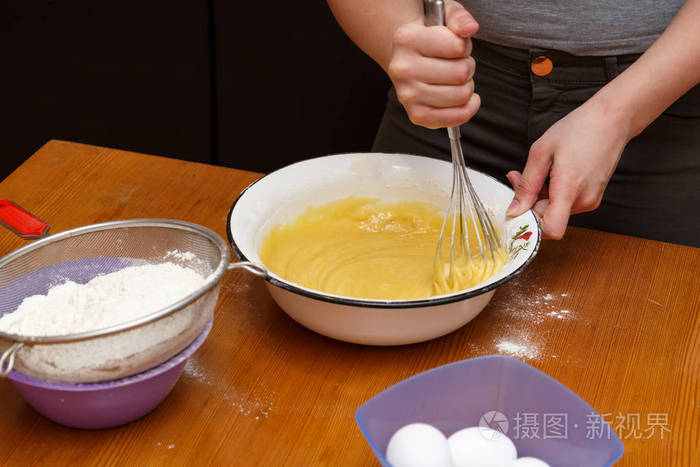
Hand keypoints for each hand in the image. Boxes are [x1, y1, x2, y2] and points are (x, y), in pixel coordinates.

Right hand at [387, 1, 479, 128]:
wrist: (407, 57)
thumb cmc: (430, 37)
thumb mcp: (443, 16)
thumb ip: (459, 17)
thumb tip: (469, 28)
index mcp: (406, 39)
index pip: (456, 46)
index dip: (464, 46)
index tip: (455, 46)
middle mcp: (403, 69)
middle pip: (460, 73)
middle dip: (467, 67)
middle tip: (457, 64)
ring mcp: (407, 95)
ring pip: (461, 95)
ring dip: (466, 87)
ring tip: (454, 79)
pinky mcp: (416, 115)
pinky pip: (454, 118)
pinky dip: (466, 110)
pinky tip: (463, 99)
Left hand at [505, 99, 630, 238]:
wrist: (612, 119)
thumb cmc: (579, 129)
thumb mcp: (541, 152)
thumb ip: (527, 185)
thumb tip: (514, 210)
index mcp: (569, 189)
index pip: (552, 230)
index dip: (531, 226)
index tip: (516, 211)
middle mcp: (583, 201)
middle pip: (548, 219)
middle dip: (528, 202)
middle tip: (517, 177)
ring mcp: (591, 200)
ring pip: (555, 211)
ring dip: (540, 196)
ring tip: (538, 170)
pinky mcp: (593, 197)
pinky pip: (566, 203)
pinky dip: (553, 193)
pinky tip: (552, 173)